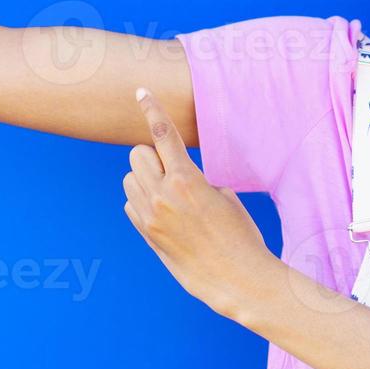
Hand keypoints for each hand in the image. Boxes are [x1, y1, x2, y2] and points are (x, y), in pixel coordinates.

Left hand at [122, 87, 276, 319]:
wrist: (234, 277)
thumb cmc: (240, 235)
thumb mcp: (224, 197)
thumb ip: (196, 179)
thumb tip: (179, 174)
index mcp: (187, 180)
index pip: (162, 134)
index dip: (151, 108)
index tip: (140, 91)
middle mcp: (162, 195)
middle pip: (137, 154)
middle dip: (152, 155)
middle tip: (173, 169)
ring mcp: (150, 216)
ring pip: (129, 178)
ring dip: (145, 178)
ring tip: (170, 194)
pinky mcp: (145, 233)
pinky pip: (130, 203)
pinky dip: (142, 200)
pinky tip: (164, 212)